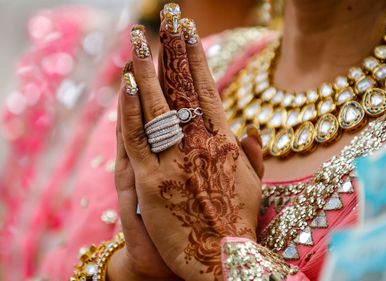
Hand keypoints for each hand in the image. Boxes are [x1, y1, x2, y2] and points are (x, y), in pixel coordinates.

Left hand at [119, 8, 261, 280]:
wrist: (222, 261)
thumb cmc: (238, 224)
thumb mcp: (251, 187)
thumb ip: (250, 157)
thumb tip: (250, 132)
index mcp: (224, 144)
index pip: (207, 91)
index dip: (197, 60)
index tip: (190, 34)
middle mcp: (200, 146)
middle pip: (182, 89)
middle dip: (173, 51)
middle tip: (167, 18)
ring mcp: (174, 162)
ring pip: (157, 107)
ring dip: (147, 69)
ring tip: (138, 39)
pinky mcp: (150, 183)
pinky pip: (137, 138)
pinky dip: (130, 109)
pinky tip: (127, 82)